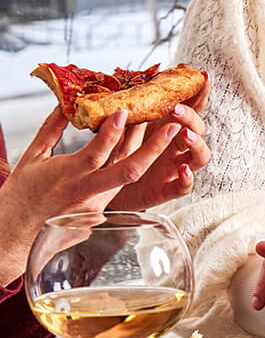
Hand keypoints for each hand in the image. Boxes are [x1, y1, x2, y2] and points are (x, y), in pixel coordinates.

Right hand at [0, 108, 191, 285]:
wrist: (17, 232)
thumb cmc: (21, 194)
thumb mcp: (32, 156)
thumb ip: (51, 129)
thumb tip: (67, 105)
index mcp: (69, 175)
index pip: (97, 152)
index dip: (112, 132)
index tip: (124, 112)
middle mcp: (89, 192)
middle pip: (128, 170)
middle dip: (154, 148)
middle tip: (173, 128)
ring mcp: (99, 204)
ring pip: (127, 176)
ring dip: (147, 154)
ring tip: (164, 133)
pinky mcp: (102, 213)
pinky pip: (119, 186)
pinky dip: (128, 166)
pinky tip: (139, 150)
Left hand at [107, 76, 211, 210]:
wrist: (102, 189)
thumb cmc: (113, 158)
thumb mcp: (120, 129)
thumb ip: (129, 112)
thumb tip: (127, 85)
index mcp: (168, 128)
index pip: (190, 109)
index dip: (199, 93)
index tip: (202, 76)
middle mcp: (177, 148)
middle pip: (198, 130)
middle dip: (191, 117)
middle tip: (175, 109)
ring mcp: (175, 168)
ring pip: (200, 156)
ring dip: (196, 144)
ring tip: (184, 135)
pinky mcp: (167, 189)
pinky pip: (185, 186)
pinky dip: (187, 178)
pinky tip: (182, 170)